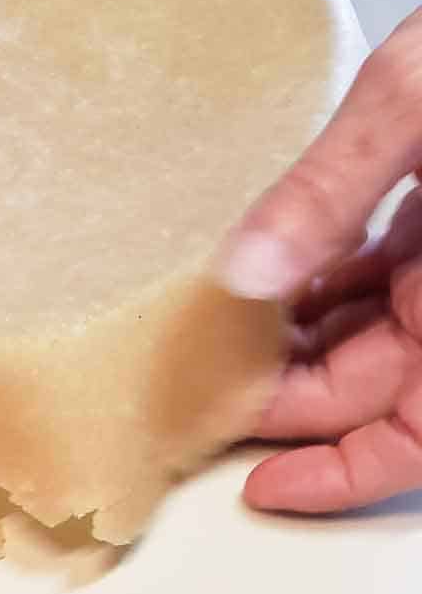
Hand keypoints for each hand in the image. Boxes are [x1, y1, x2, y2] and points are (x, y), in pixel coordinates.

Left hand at [215, 7, 421, 512]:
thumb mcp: (411, 107)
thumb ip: (330, 191)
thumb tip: (242, 271)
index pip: (414, 438)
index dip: (340, 476)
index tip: (262, 486)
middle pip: (373, 389)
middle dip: (287, 394)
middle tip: (194, 381)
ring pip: (369, 337)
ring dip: (295, 339)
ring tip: (208, 328)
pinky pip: (378, 282)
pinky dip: (321, 285)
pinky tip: (263, 273)